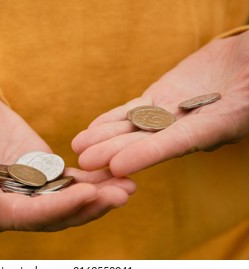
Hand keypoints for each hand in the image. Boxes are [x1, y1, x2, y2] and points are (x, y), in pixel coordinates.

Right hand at [0, 89, 135, 231]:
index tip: (87, 193)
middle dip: (87, 207)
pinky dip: (91, 182)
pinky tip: (115, 175)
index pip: (23, 216)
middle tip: (122, 194)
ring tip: (128, 187)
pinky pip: (67, 183)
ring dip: (96, 198)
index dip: (56, 208)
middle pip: (52, 217)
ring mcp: (25, 191)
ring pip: (65, 204)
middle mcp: (6, 206)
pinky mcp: (39, 173)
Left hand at [72, 31, 248, 176]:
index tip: (118, 166)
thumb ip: (236, 102)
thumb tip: (226, 110)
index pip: (178, 143)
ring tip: (78, 146)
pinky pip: (133, 110)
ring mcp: (171, 112)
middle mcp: (189, 126)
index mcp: (217, 126)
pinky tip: (92, 128)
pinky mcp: (159, 98)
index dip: (147, 155)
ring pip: (135, 127)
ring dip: (106, 137)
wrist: (244, 60)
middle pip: (148, 141)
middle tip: (85, 162)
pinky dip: (113, 118)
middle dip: (115, 152)